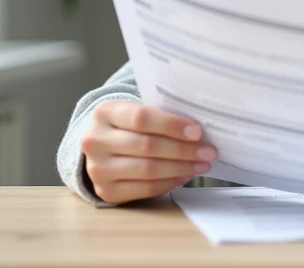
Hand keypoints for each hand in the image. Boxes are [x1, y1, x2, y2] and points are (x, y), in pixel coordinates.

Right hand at [80, 101, 216, 203]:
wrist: (101, 148)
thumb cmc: (128, 126)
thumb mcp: (135, 111)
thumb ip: (160, 116)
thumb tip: (198, 130)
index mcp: (104, 112)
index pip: (142, 118)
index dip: (172, 125)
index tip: (197, 132)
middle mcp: (95, 141)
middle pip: (147, 146)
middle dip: (183, 150)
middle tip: (208, 151)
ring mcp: (98, 169)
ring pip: (148, 170)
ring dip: (180, 168)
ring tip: (201, 164)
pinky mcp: (106, 191)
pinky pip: (145, 189)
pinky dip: (169, 182)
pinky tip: (184, 175)